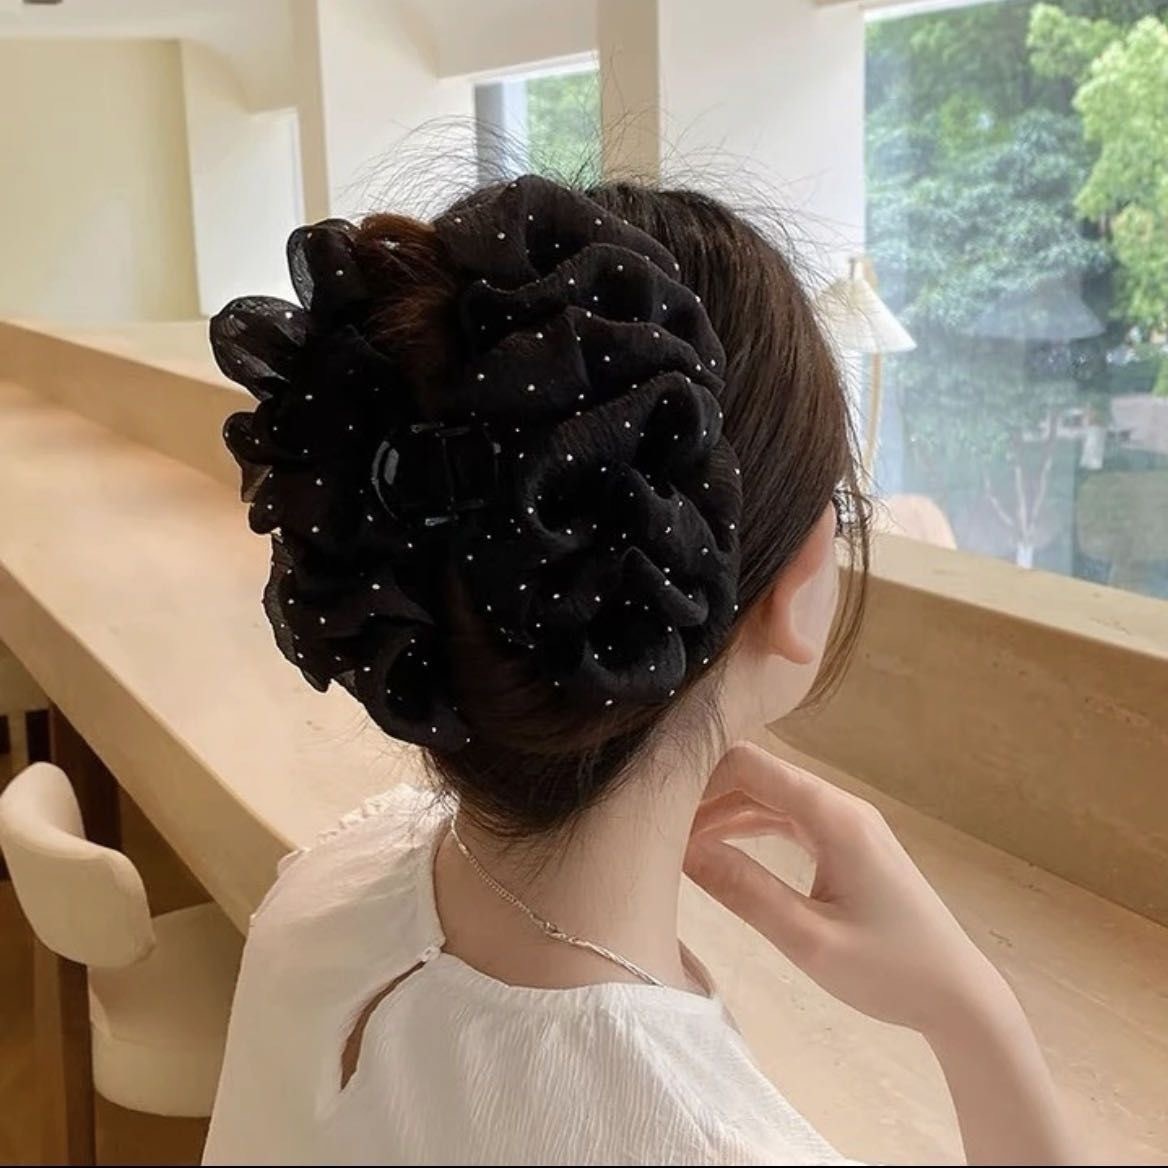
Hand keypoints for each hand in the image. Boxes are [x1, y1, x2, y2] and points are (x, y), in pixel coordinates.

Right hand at [684, 742, 1008, 1035]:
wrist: (958, 995)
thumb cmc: (890, 971)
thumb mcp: (808, 940)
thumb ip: (744, 890)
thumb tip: (681, 851)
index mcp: (834, 816)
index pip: (750, 764)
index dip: (699, 776)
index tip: (656, 806)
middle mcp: (839, 805)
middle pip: (756, 773)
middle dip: (704, 792)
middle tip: (654, 827)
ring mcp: (843, 822)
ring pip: (767, 795)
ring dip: (722, 812)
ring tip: (673, 841)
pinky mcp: (844, 843)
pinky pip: (784, 818)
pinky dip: (747, 827)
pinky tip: (714, 848)